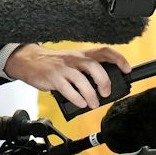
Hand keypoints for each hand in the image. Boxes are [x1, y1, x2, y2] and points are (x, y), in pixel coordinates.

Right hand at [4, 43, 130, 110]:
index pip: (104, 51)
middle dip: (104, 81)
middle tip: (106, 93)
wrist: (28, 60)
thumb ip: (86, 71)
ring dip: (91, 94)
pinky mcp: (53, 78)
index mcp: (82, 54)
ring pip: (82, 80)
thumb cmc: (54, 63)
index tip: (127, 69)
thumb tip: (102, 88)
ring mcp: (64, 68)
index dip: (118, 59)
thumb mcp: (72, 61)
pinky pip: (68, 89)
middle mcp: (74, 59)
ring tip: (93, 103)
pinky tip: (80, 103)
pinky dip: (76, 98)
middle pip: (95, 67)